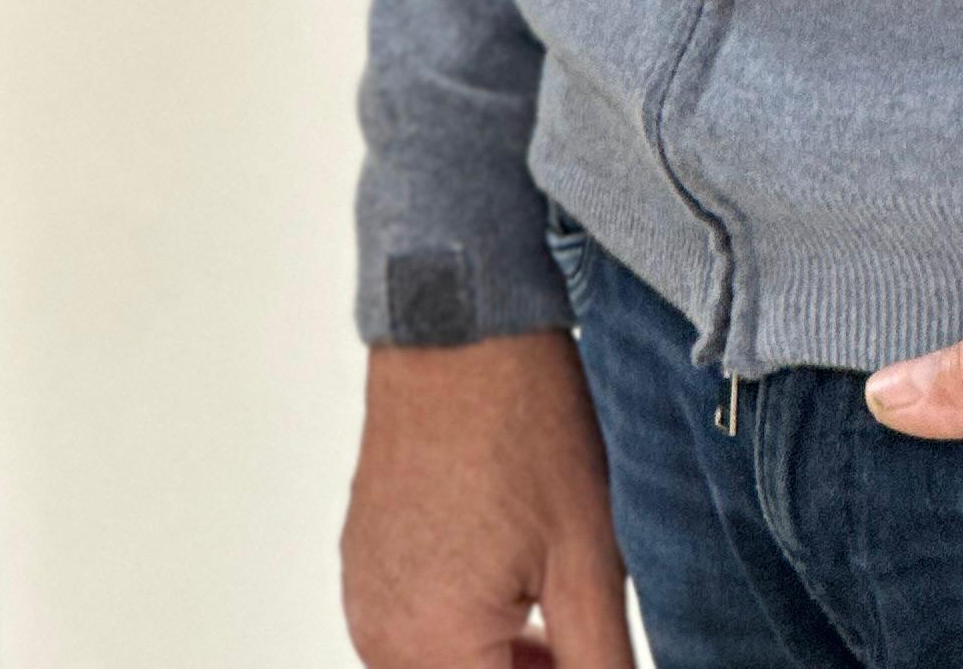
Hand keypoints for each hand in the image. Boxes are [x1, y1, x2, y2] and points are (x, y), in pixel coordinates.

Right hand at [341, 330, 629, 667]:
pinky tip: (513, 579)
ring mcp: (364, 600)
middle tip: (584, 640)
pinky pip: (415, 630)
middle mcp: (381, 637)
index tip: (588, 649)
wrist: (460, 327)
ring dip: (498, 660)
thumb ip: (599, 661)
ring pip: (442, 667)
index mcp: (433, 646)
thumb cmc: (525, 424)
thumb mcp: (587, 557)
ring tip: (555, 608)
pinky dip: (464, 629)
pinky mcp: (364, 566)